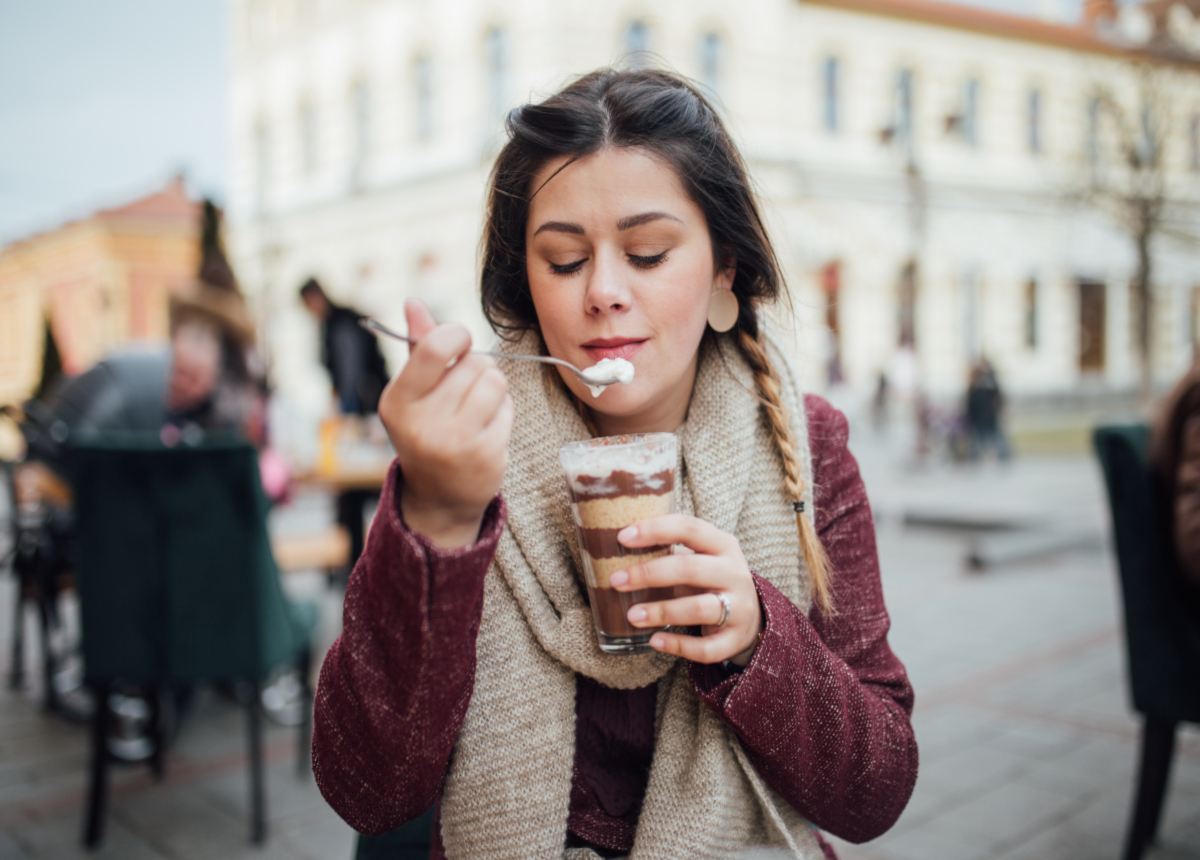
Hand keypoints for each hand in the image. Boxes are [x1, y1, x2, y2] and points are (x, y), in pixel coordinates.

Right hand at [379, 300, 513, 547]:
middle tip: (466, 390)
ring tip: (478, 408)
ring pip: (495, 382)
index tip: (459, 343)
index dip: (456, 336)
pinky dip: (503, 413)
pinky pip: (507, 409)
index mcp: (397, 401)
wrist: (439, 497)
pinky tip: (487, 429)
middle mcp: (421, 424)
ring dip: (494, 389)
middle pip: (473, 364)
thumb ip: (416, 347)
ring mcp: (454, 442)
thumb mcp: (413, 393)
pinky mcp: (484, 455)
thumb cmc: (427, 431)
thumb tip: (413, 302)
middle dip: (478, 369)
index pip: (433, 347)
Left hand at [609, 514, 762, 664]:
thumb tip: (616, 547)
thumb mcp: (701, 557)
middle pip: (690, 568)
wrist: (752, 616)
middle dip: (649, 574)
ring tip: (632, 616)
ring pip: (699, 608)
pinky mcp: (735, 639)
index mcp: (723, 545)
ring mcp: (739, 607)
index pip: (689, 528)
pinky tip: (654, 641)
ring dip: (661, 611)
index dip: (655, 530)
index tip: (622, 537)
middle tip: (616, 581)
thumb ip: (671, 550)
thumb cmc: (711, 580)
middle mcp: (734, 573)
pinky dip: (678, 645)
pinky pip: (706, 647)